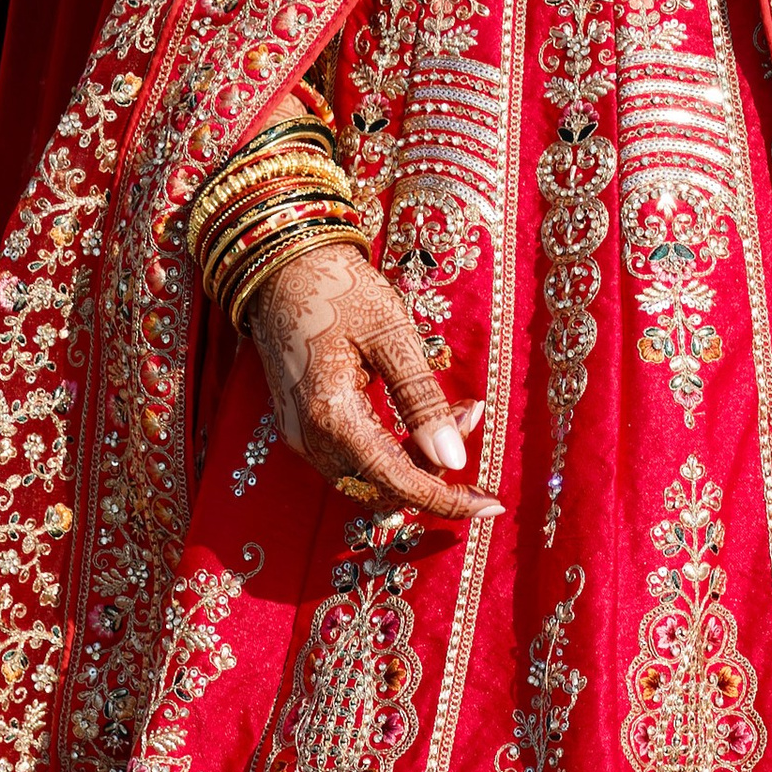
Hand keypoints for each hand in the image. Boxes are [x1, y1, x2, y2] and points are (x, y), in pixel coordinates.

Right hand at [243, 240, 498, 526]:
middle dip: (437, 467)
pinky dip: (392, 443)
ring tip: (456, 408)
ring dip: (417, 455)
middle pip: (386, 484)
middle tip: (472, 414)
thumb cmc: (337, 288)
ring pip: (371, 473)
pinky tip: (418, 409)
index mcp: (333, 417)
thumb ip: (421, 400)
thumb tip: (454, 459)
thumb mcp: (390, 334)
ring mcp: (302, 434)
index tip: (491, 507)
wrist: (280, 264)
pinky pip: (354, 454)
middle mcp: (311, 438)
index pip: (399, 481)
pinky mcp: (302, 423)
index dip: (448, 499)